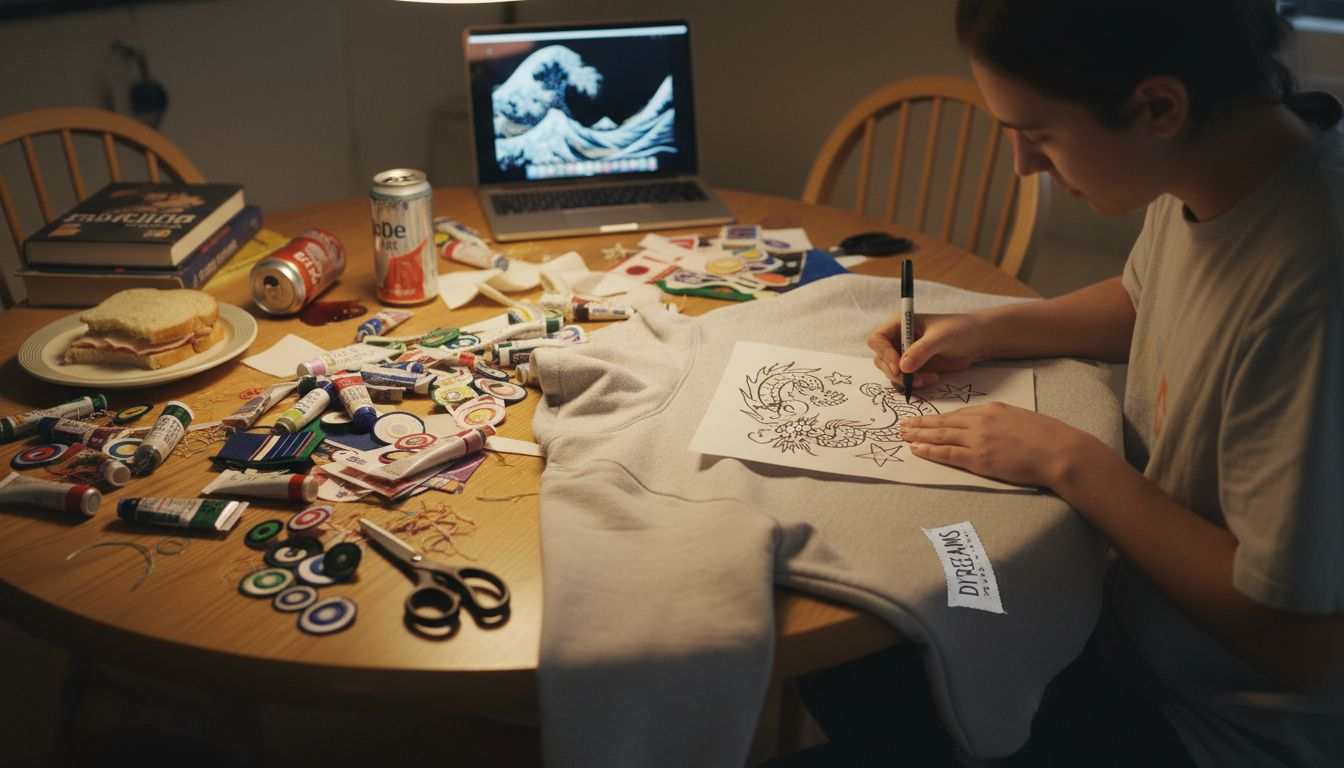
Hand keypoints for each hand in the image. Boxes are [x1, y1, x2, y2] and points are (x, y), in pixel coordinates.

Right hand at [867, 312, 983, 387]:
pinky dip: (914, 384)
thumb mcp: (941, 337)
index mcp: (900, 324)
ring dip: (906, 380)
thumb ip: (921, 350)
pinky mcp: (914, 368)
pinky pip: (904, 380)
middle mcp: (898, 339)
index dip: (884, 354)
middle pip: (881, 359)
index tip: (898, 366)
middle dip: (895, 372)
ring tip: (927, 379)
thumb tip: (902, 367)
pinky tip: (931, 379)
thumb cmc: (959, 330)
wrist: (976, 341)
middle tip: (914, 380)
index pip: (877, 339)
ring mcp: (905, 355)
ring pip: (891, 373)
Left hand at [899, 403, 1093, 488]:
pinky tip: (916, 450)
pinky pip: (947, 453)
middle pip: (943, 422)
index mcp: (992, 410)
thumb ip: (1001, 422)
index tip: (925, 419)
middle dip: (921, 424)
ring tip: (903, 435)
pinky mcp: (979, 458)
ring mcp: (978, 439)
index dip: (938, 417)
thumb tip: (990, 430)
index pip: (958, 414)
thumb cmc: (1048, 438)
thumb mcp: (1021, 420)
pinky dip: (929, 451)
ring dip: (918, 436)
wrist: (1059, 451)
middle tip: (903, 424)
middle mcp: (981, 421)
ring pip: (940, 435)